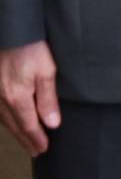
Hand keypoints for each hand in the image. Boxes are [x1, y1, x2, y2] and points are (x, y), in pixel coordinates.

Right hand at [0, 41, 58, 156]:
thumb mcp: (47, 72)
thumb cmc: (32, 49)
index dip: (37, 138)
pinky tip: (12, 121)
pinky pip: (0, 111)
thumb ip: (48, 99)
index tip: (43, 149)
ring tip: (26, 140)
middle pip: (15, 126)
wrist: (13, 32)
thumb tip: (52, 124)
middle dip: (26, 139)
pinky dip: (8, 121)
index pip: (28, 125)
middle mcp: (3, 99)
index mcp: (17, 98)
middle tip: (36, 151)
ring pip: (6, 120)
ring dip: (16, 132)